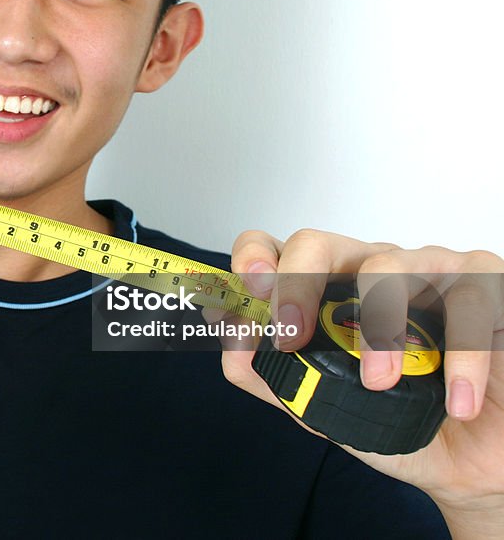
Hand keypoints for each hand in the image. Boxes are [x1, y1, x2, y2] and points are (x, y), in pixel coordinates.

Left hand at [224, 229, 503, 535]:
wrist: (470, 465)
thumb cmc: (399, 421)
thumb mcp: (323, 406)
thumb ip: (272, 376)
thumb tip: (230, 345)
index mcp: (328, 292)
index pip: (277, 251)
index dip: (255, 259)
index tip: (249, 290)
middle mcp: (371, 272)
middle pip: (316, 243)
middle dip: (294, 284)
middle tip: (291, 336)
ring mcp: (428, 272)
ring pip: (387, 265)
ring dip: (375, 328)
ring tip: (379, 384)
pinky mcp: (488, 288)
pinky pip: (469, 300)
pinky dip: (461, 355)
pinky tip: (456, 403)